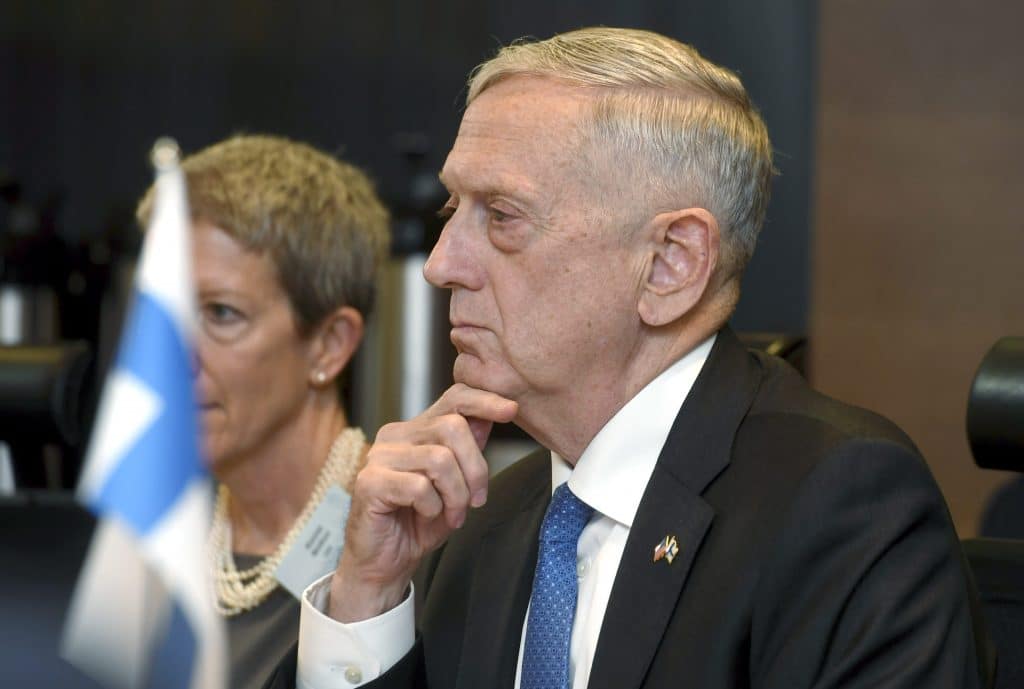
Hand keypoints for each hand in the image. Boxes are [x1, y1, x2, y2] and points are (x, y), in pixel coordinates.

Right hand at [328, 383, 517, 621]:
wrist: (385, 563)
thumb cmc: (418, 523)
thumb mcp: (456, 485)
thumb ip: (467, 452)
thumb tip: (488, 418)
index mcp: (416, 431)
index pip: (453, 398)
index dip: (484, 400)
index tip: (511, 411)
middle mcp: (395, 436)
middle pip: (453, 428)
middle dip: (475, 469)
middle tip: (476, 502)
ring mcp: (378, 456)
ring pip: (439, 459)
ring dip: (456, 495)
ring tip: (452, 515)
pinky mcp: (369, 481)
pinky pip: (419, 486)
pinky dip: (433, 507)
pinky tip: (426, 516)